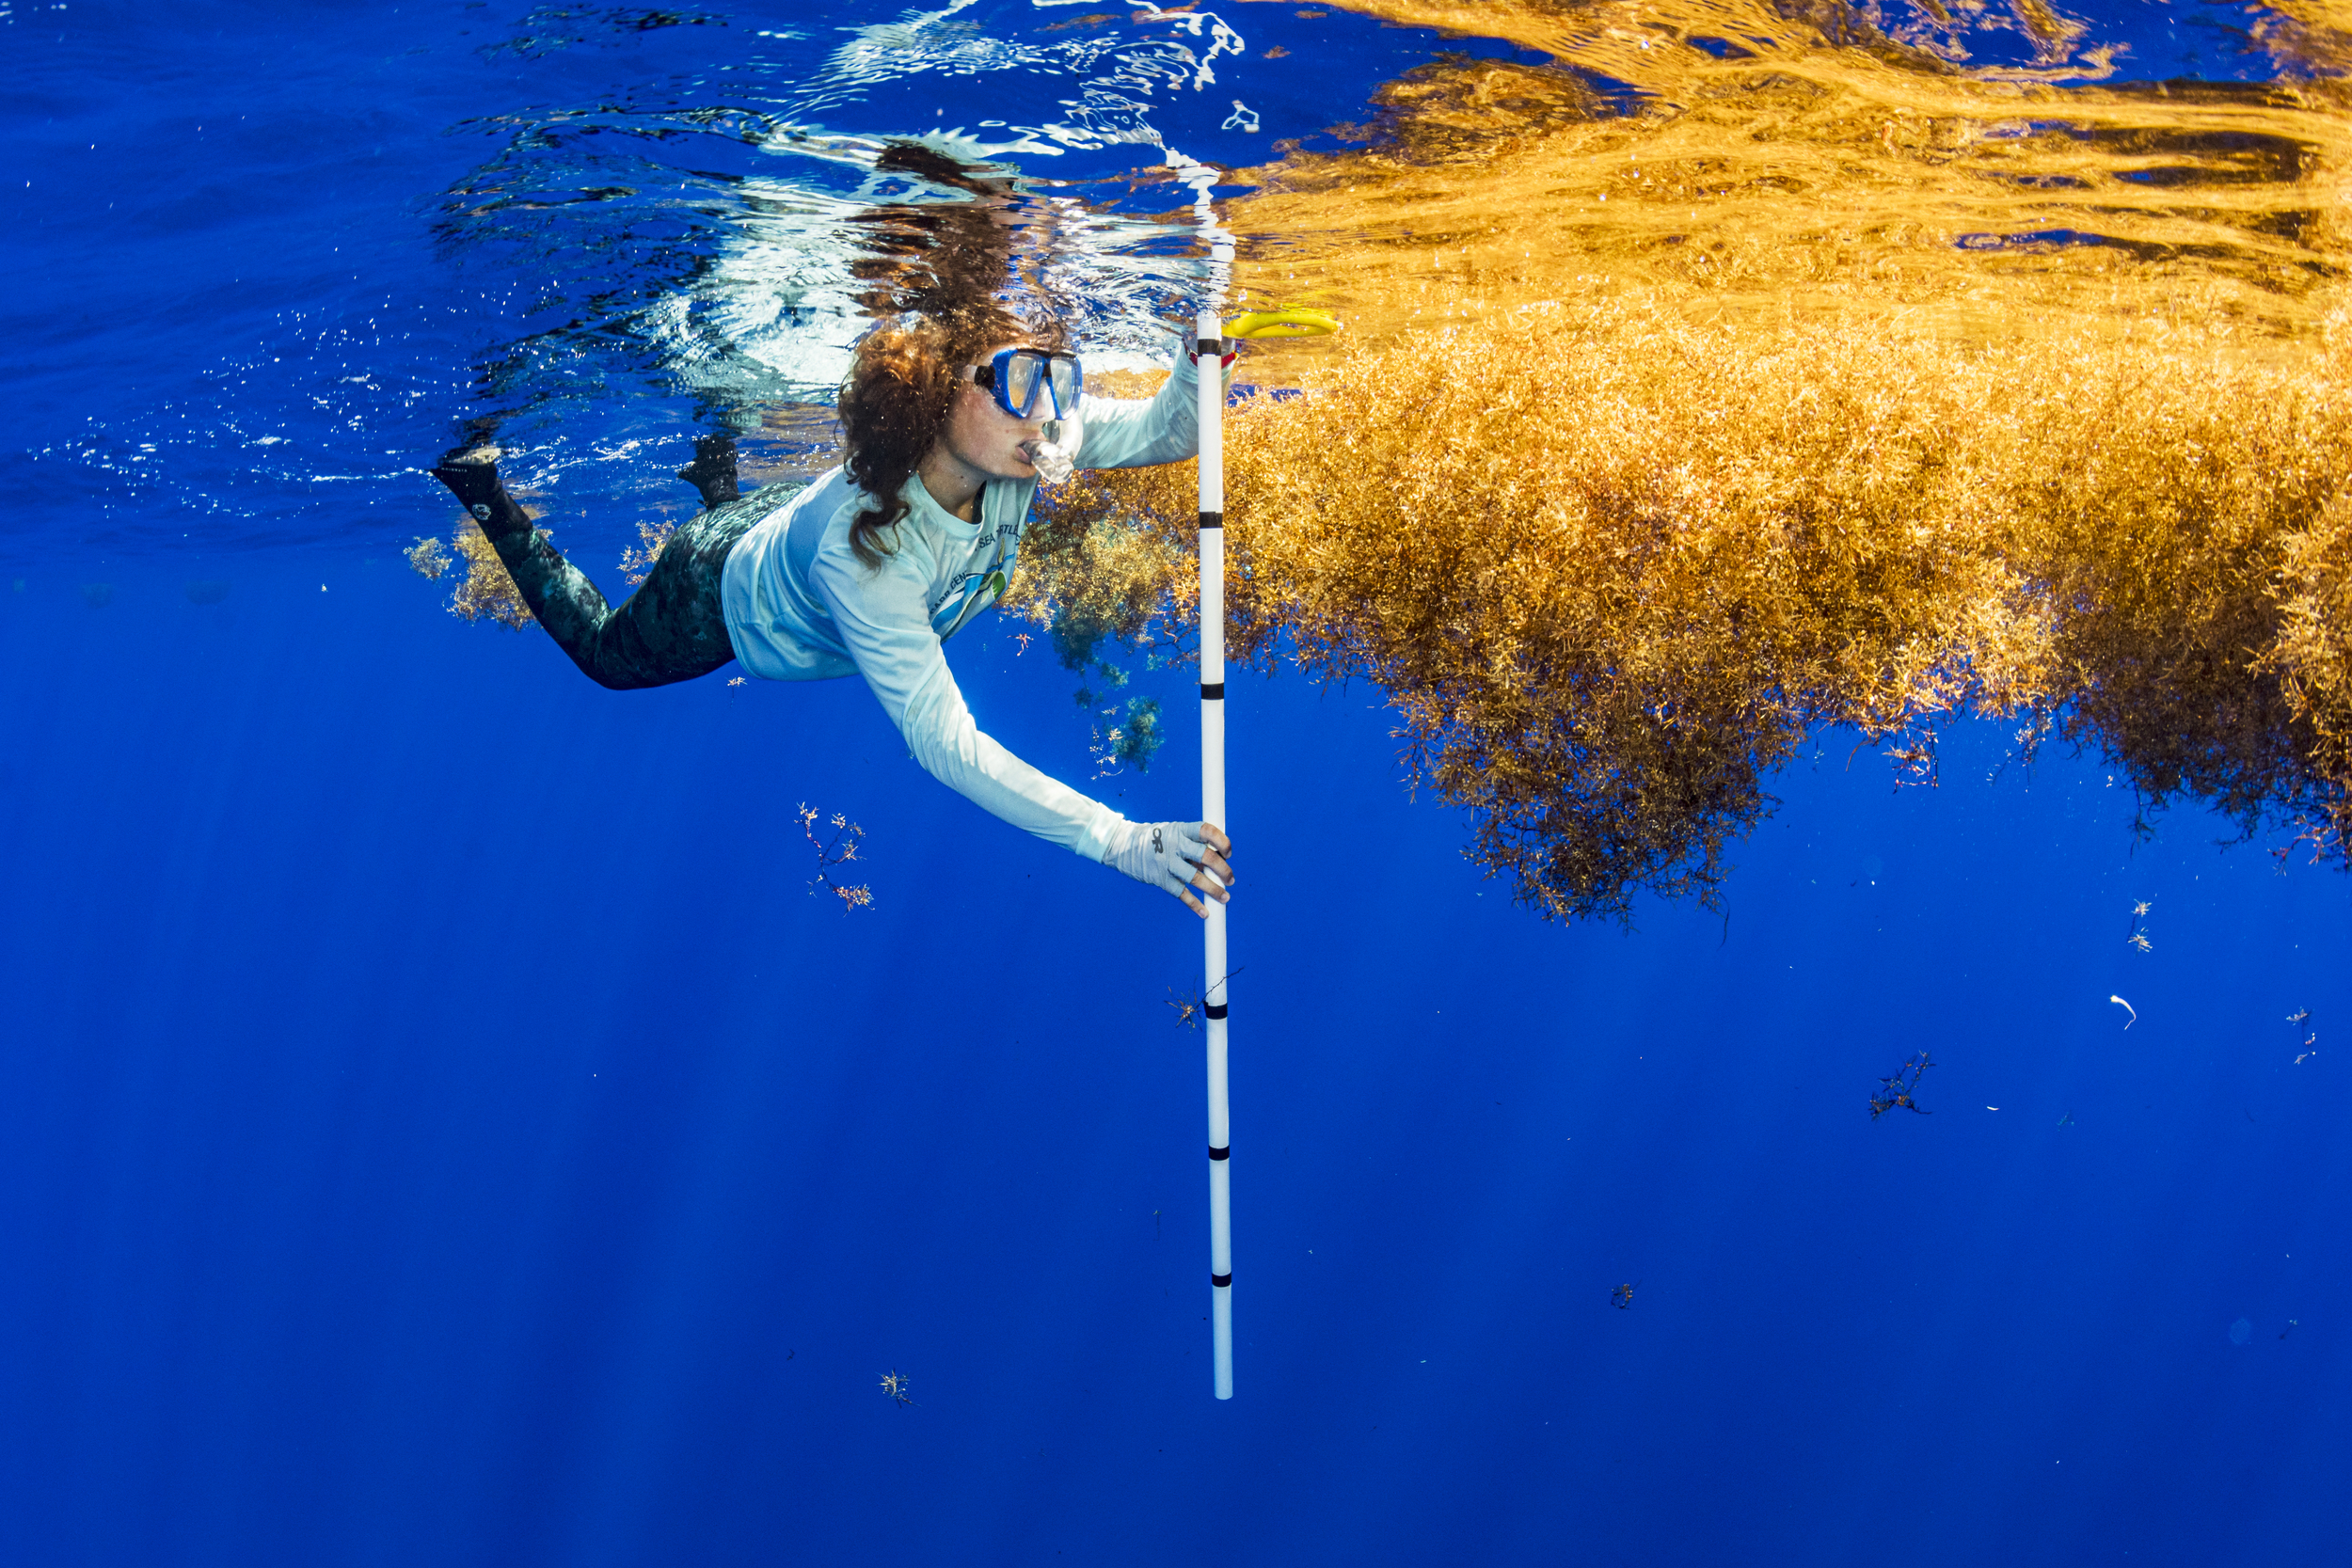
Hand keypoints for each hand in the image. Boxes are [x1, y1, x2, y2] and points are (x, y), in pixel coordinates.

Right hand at [1107, 820, 1235, 916]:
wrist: (1121, 846)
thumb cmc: (1153, 840)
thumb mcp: (1172, 833)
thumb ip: (1191, 844)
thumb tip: (1218, 860)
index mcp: (1181, 829)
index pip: (1207, 831)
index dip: (1222, 842)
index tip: (1228, 853)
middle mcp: (1175, 845)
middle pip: (1207, 857)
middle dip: (1223, 870)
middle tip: (1230, 880)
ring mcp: (1167, 862)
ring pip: (1196, 878)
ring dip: (1214, 890)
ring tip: (1225, 898)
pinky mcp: (1159, 878)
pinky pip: (1181, 893)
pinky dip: (1194, 904)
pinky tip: (1204, 912)